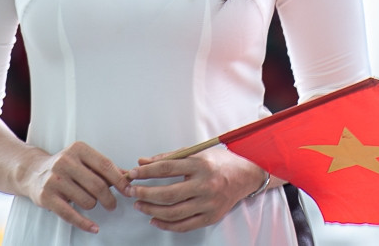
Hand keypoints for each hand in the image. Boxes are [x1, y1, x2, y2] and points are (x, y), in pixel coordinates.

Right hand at [22, 141, 130, 232]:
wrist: (33, 172)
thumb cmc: (64, 166)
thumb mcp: (83, 160)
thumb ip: (104, 168)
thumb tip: (128, 176)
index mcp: (78, 149)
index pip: (105, 165)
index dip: (120, 180)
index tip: (128, 190)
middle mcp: (65, 162)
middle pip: (98, 185)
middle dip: (109, 198)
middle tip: (112, 205)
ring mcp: (55, 179)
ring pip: (87, 200)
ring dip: (92, 205)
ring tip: (87, 201)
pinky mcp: (47, 196)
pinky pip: (70, 214)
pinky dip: (84, 223)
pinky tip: (93, 227)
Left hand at [126, 148, 270, 232]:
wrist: (247, 176)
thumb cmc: (220, 162)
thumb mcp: (196, 153)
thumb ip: (169, 158)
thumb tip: (143, 162)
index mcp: (200, 165)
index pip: (166, 168)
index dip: (146, 172)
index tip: (133, 173)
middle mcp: (205, 185)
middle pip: (168, 193)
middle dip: (145, 194)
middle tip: (131, 192)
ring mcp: (209, 203)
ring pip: (174, 212)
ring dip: (152, 210)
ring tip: (140, 205)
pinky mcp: (211, 216)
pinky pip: (185, 225)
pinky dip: (166, 224)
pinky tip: (155, 219)